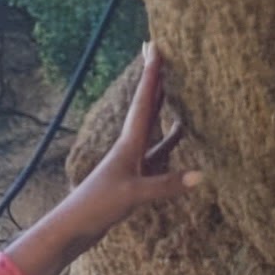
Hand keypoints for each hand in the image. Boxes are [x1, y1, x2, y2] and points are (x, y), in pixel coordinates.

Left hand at [61, 43, 196, 246]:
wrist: (73, 228)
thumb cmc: (97, 206)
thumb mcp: (134, 195)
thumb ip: (166, 185)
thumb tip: (200, 177)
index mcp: (128, 143)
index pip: (144, 102)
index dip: (151, 75)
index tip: (155, 47)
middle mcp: (129, 147)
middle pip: (146, 108)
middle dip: (155, 83)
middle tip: (161, 56)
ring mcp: (130, 163)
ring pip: (152, 130)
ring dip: (164, 111)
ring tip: (179, 93)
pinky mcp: (132, 179)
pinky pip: (156, 154)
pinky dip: (168, 145)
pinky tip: (178, 138)